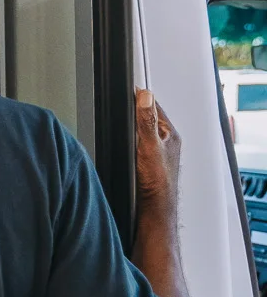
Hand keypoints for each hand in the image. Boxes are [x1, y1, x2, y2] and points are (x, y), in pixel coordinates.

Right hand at [135, 88, 180, 217]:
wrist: (155, 208)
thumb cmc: (157, 183)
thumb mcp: (149, 146)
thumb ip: (147, 120)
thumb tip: (146, 96)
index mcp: (171, 135)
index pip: (155, 107)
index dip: (142, 97)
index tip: (131, 89)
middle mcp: (167, 143)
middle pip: (150, 118)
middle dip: (138, 110)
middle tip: (126, 100)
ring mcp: (160, 153)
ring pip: (146, 131)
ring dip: (136, 126)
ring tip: (126, 118)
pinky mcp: (151, 163)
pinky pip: (142, 144)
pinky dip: (134, 140)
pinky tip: (128, 144)